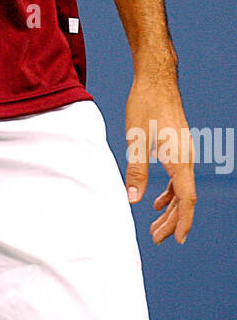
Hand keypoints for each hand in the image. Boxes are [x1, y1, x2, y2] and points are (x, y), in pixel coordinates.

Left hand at [124, 72, 195, 243]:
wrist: (156, 79)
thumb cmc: (145, 105)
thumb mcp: (135, 139)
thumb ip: (136, 171)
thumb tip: (132, 200)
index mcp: (179, 159)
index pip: (186, 199)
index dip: (181, 222)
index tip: (176, 240)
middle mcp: (187, 158)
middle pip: (184, 198)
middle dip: (172, 221)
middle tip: (157, 239)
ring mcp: (184, 152)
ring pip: (182, 189)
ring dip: (169, 209)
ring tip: (155, 227)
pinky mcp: (178, 146)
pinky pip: (178, 177)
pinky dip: (169, 193)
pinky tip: (155, 201)